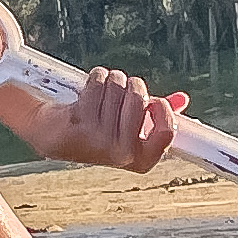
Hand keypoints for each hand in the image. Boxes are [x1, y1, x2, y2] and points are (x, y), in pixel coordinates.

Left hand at [13, 66, 184, 173]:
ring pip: (117, 87)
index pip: (167, 132)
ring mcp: (99, 139)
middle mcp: (120, 153)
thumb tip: (183, 99)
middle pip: (139, 99)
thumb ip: (155, 114)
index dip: (163, 110)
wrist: (54, 134)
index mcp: (140, 159)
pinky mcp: (80, 122)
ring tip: (101, 91)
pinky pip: (98, 84)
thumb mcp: (129, 124)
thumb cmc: (98, 127)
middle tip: (120, 90)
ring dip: (111, 80)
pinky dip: (96, 78)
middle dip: (131, 85)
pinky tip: (88, 88)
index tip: (154, 101)